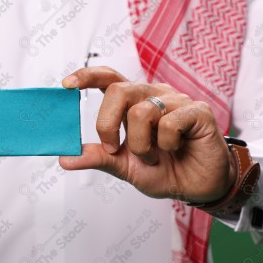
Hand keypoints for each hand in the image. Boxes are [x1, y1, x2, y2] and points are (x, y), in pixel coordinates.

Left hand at [59, 66, 235, 202]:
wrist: (195, 187)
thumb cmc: (162, 170)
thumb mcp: (123, 166)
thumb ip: (97, 158)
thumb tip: (65, 158)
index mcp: (132, 103)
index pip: (108, 77)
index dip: (87, 76)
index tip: (67, 85)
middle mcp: (152, 95)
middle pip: (118, 90)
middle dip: (107, 125)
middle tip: (114, 149)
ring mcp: (175, 100)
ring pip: (142, 111)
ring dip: (141, 145)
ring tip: (154, 156)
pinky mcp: (197, 111)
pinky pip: (169, 124)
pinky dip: (166, 145)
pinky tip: (176, 149)